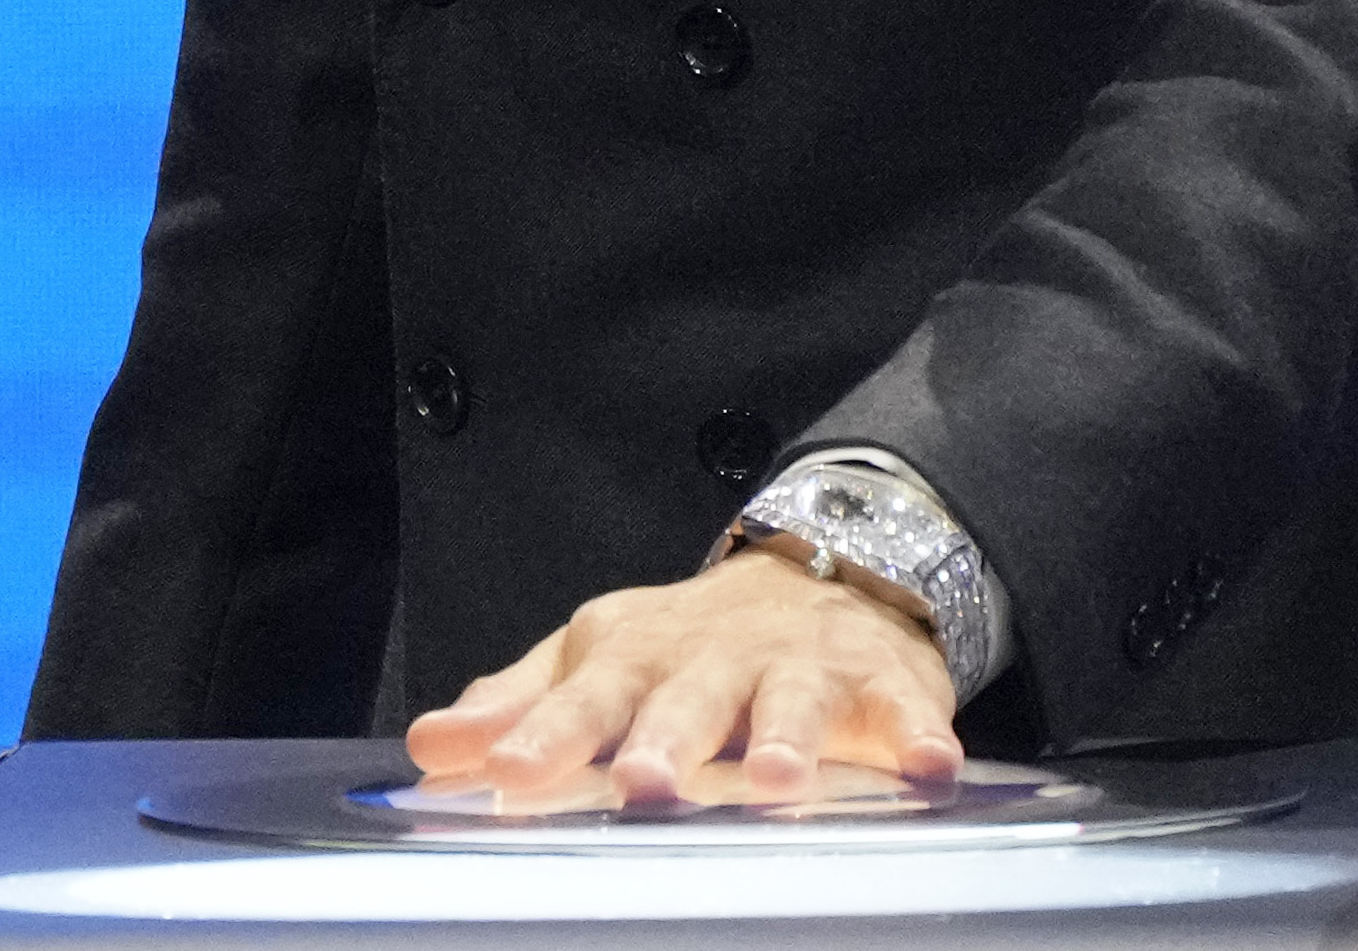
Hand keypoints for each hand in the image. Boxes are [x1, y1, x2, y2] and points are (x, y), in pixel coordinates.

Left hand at [403, 545, 964, 805]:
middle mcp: (713, 658)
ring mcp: (801, 666)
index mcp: (634, 655)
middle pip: (684, 700)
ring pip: (791, 703)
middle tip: (644, 785)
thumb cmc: (690, 642)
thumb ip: (519, 706)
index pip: (581, 698)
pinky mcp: (884, 684)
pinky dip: (918, 735)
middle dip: (664, 740)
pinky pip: (904, 711)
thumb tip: (428, 749)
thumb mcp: (599, 660)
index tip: (504, 775)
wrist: (821, 572)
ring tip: (779, 780)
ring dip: (786, 739)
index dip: (543, 736)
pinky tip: (928, 768)